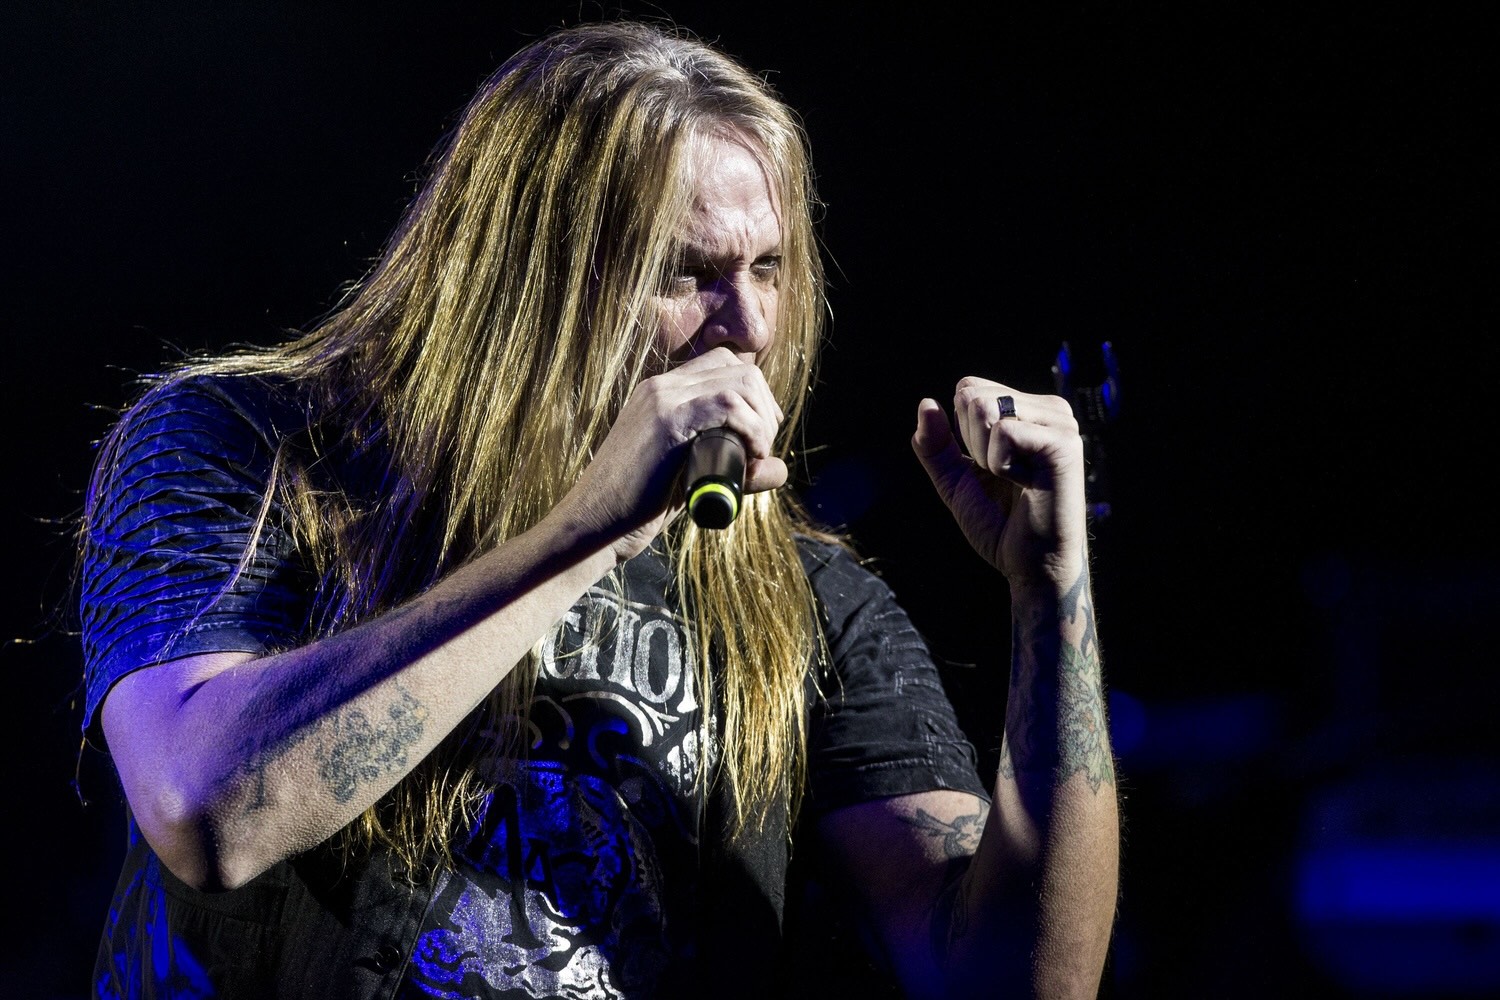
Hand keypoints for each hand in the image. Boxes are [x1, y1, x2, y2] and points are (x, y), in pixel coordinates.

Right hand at [557, 347, 785, 563]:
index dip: (756, 397)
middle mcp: (661, 386)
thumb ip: (729, 466)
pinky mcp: (666, 421)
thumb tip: (780, 469)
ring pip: (740, 381)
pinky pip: (728, 403)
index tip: (760, 437)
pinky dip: (752, 428)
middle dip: (766, 408)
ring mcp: (662, 399)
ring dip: (762, 419)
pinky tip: (751, 454)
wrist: (592, 525)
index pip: (724, 366)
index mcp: (661, 392)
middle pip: (740, 369)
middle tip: (762, 449)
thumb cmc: (637, 509)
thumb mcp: (688, 478)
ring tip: (755, 456)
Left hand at [912, 378, 1087, 588]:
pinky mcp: (1063, 444)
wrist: (1030, 565)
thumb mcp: (955, 479)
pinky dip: (999, 465)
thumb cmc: (1000, 524)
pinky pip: (1003, 432)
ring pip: (985, 408)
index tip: (989, 466)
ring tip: (1015, 480)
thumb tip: (925, 403)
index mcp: (1028, 410)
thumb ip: (935, 444)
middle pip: (973, 394)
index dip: (962, 431)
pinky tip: (1027, 485)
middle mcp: (1049, 409)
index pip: (968, 387)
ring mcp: (1060, 424)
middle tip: (1002, 477)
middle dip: (972, 443)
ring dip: (985, 456)